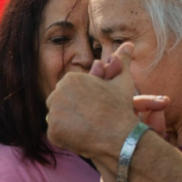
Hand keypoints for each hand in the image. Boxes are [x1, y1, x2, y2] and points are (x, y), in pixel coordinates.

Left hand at [48, 43, 168, 163]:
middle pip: (60, 103)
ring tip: (86, 127)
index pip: (69, 91)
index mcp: (70, 79)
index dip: (81, 100)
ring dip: (67, 123)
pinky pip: (55, 133)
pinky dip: (65, 137)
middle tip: (89, 119)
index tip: (93, 107)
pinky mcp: (52, 131)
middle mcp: (57, 93)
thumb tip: (129, 45)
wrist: (119, 136)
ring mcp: (53, 113)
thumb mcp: (122, 81)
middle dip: (71, 110)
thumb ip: (122, 62)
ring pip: (56, 118)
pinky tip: (80, 137)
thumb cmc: (120, 107)